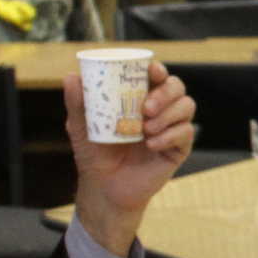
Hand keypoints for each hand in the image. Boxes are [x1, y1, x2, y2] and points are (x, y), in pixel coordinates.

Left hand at [66, 61, 193, 254]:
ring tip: (147, 129)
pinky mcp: (178, 148)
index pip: (155, 76)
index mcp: (138, 98)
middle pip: (177, 87)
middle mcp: (159, 109)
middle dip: (165, 92)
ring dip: (169, 114)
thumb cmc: (94, 154)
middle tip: (146, 108)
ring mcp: (171, 128)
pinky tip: (151, 145)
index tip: (152, 70)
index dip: (157, 69)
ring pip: (186, 106)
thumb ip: (78, 104)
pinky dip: (170, 136)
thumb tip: (71, 77)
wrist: (104, 188)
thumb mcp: (81, 128)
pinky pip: (186, 133)